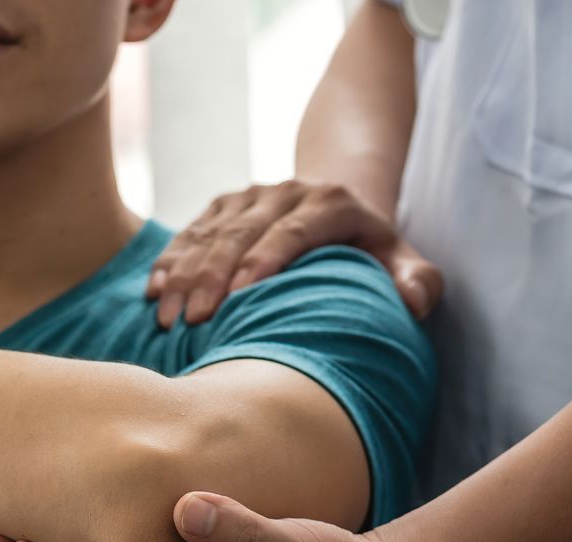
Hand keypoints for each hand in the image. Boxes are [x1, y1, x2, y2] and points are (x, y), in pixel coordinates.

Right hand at [149, 181, 441, 326]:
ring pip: (211, 231)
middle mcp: (287, 192)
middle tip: (191, 319)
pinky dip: (170, 259)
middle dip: (213, 275)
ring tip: (165, 314)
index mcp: (331, 203)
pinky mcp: (223, 205)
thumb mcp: (402, 260)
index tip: (241, 295)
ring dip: (184, 273)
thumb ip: (417, 280)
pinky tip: (153, 290)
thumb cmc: (370, 251)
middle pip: (244, 231)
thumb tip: (415, 301)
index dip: (267, 259)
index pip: (295, 230)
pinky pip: (191, 230)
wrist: (337, 205)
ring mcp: (250, 196)